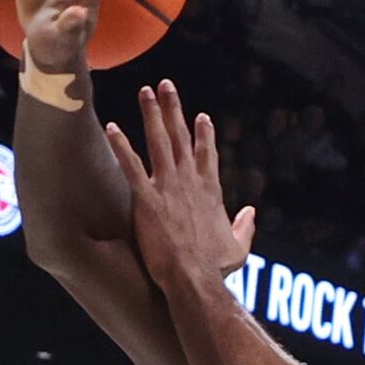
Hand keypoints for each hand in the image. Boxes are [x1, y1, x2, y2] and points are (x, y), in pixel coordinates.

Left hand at [105, 82, 256, 291]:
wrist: (195, 279)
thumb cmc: (215, 270)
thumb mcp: (238, 248)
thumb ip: (245, 227)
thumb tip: (251, 213)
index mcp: (211, 192)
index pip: (207, 154)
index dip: (203, 134)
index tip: (200, 116)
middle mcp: (190, 182)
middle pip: (181, 137)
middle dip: (174, 109)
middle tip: (166, 85)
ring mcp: (168, 188)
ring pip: (159, 141)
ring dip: (151, 114)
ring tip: (144, 92)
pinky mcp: (148, 199)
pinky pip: (131, 166)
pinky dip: (122, 145)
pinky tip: (112, 127)